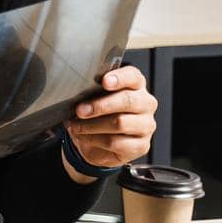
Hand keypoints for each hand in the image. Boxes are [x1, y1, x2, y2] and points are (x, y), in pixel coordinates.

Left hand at [63, 65, 158, 181]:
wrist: (98, 141)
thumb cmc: (98, 113)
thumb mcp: (93, 98)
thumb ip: (91, 90)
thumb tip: (76, 89)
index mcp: (136, 85)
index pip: (133, 77)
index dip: (119, 78)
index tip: (104, 82)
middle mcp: (146, 103)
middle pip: (127, 101)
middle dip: (100, 105)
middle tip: (80, 110)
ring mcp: (146, 126)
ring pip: (120, 123)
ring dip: (92, 125)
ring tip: (76, 125)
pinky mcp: (141, 146)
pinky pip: (115, 142)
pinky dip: (94, 139)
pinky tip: (83, 136)